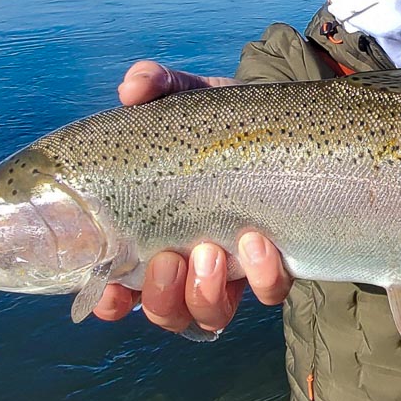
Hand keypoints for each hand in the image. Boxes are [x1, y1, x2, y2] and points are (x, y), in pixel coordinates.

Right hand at [94, 61, 292, 330]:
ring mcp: (236, 267)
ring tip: (212, 252)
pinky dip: (261, 276)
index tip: (108, 293)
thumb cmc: (226, 119)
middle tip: (170, 257)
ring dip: (204, 293)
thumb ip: (159, 85)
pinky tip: (259, 241)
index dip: (108, 301)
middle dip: (161, 295)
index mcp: (154, 232)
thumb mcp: (192, 96)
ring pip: (209, 315)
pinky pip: (268, 293)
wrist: (292, 123)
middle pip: (163, 310)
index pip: (119, 287)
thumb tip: (132, 86)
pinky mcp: (278, 262)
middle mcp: (191, 261)